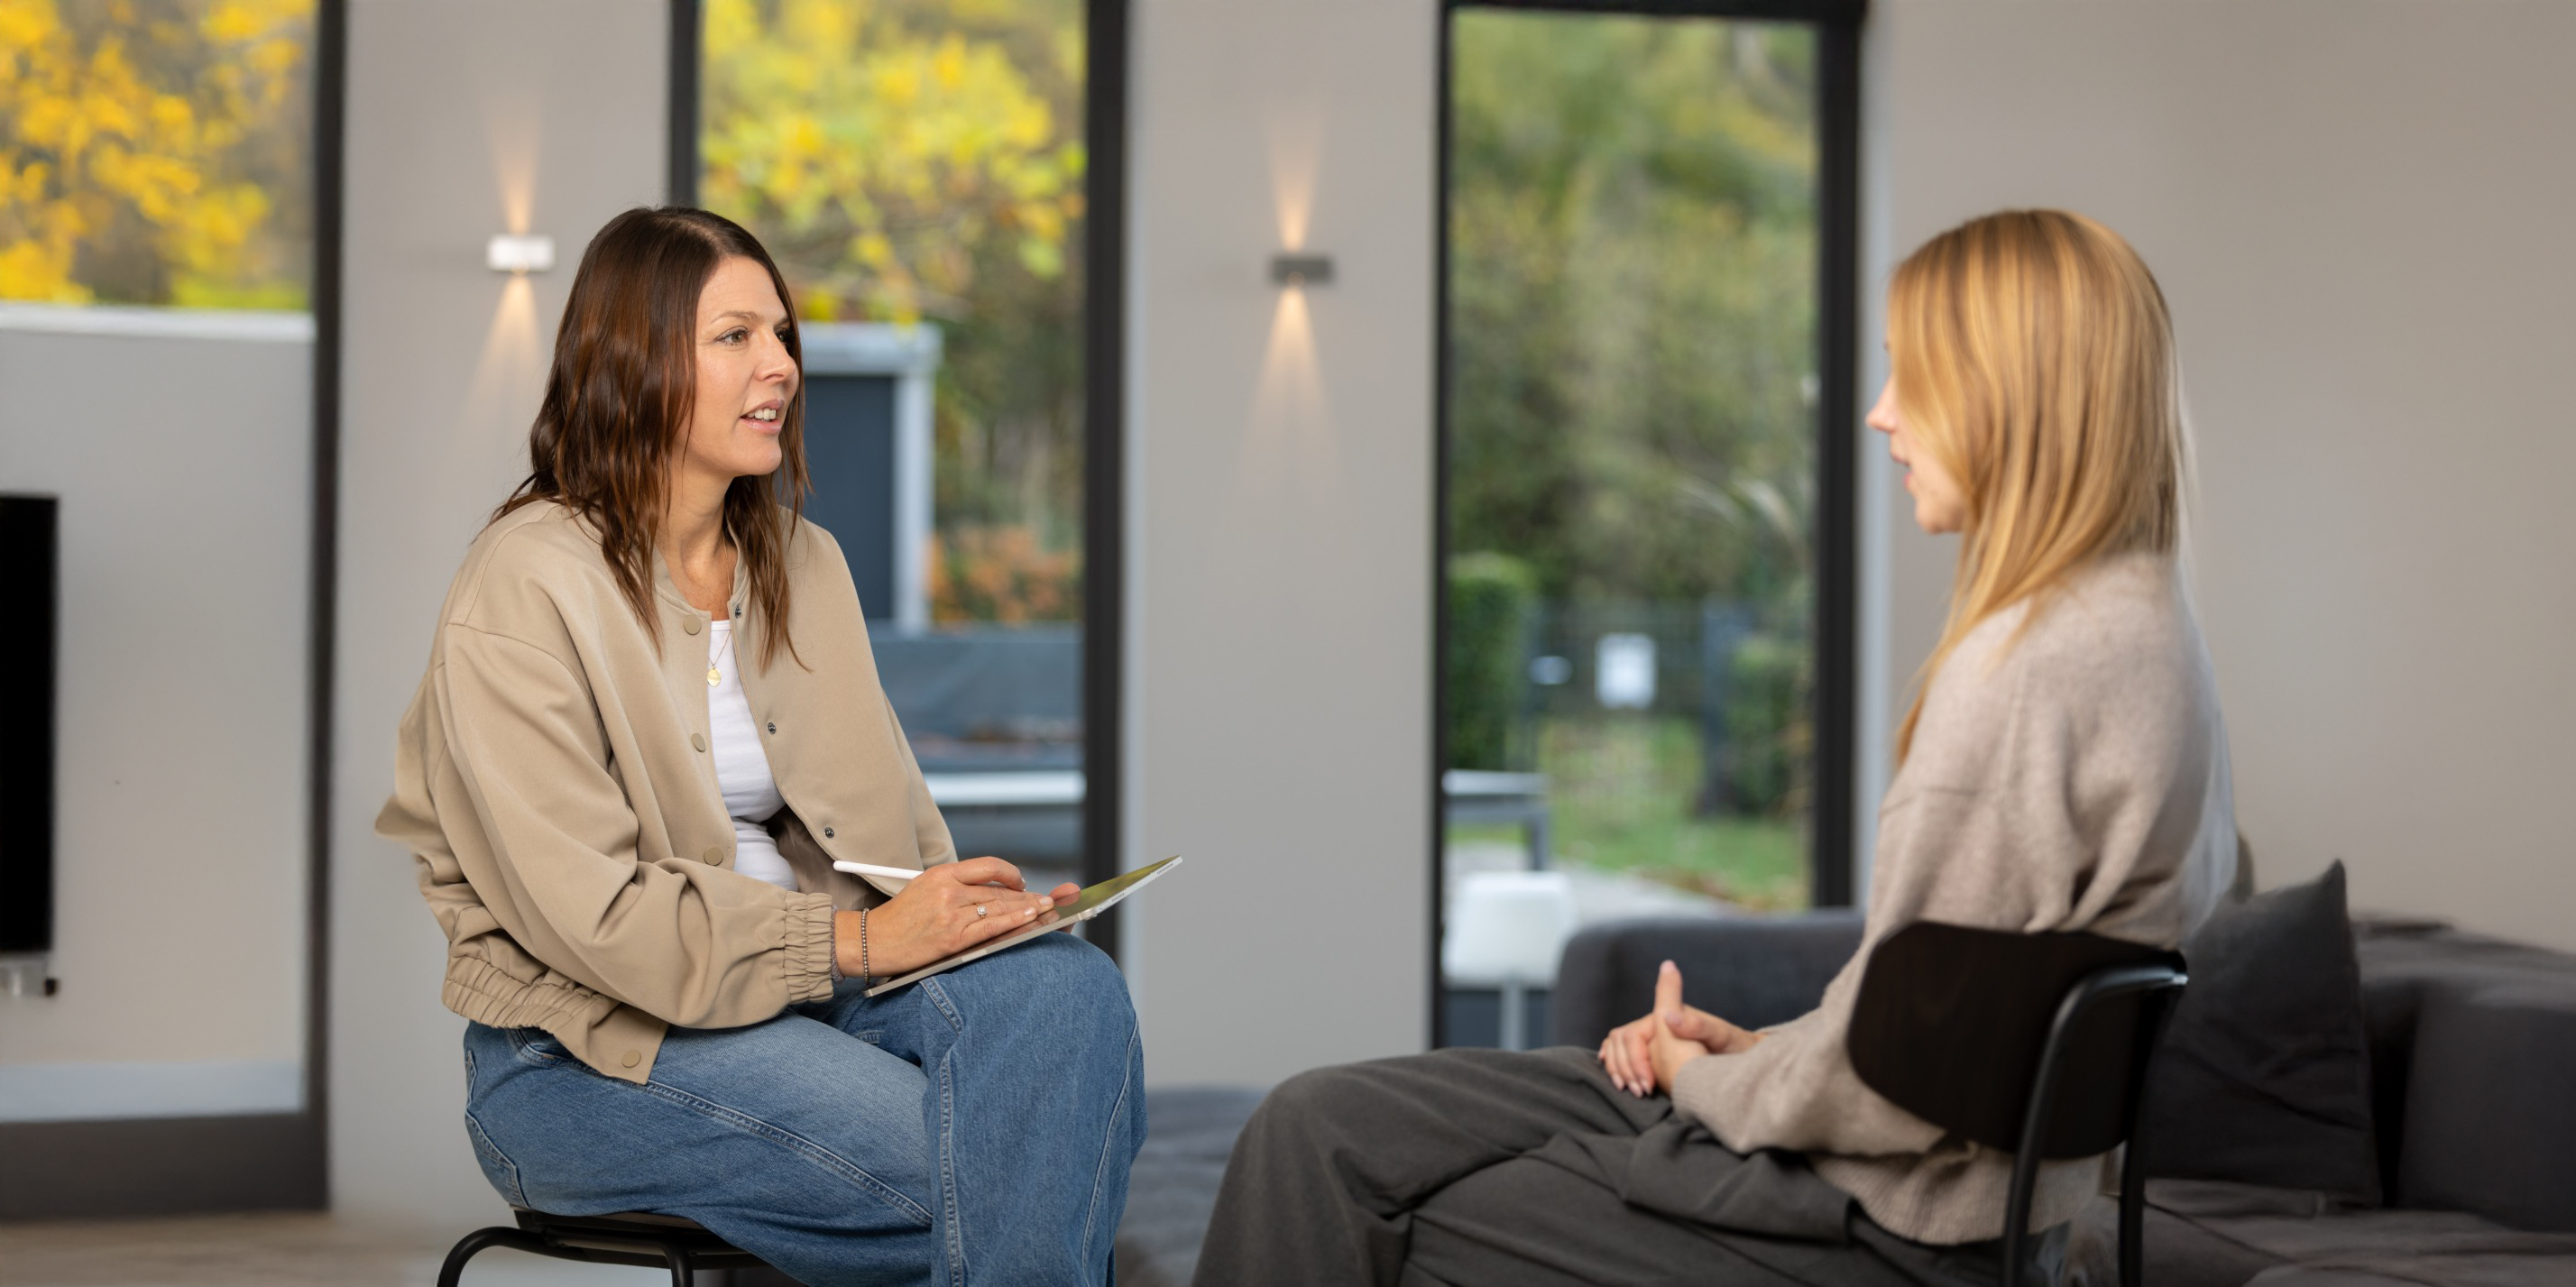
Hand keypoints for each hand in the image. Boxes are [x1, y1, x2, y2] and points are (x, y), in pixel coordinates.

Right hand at [837, 857, 1063, 977]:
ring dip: (1026, 907)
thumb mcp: (924, 888)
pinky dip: (1014, 922)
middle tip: (1045, 898)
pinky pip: (991, 927)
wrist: (874, 941)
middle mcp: (947, 890)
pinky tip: (1029, 918)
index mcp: (940, 874)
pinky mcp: (953, 937)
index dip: (1009, 873)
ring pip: (998, 907)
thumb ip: (955, 885)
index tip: (1020, 881)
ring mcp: (951, 914)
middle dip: (1025, 894)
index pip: (987, 866)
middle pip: (997, 889)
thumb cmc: (900, 919)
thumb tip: (991, 889)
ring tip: (1045, 908)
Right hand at [1595, 960, 1762, 1096]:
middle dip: (1624, 1067)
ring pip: (1617, 1048)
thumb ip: (1697, 1025)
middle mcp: (1656, 1027)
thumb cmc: (1735, 1047)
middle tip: (1640, 1092)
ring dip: (1618, 1069)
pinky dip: (1616, 1066)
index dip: (1635, 1060)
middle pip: (1620, 1042)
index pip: (1632, 1035)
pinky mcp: (1654, 1056)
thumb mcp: (1721, 1035)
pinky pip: (1623, 1056)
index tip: (1648, 1084)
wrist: (1744, 1060)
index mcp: (1665, 1018)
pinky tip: (1619, 1079)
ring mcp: (1653, 1042)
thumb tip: (1670, 1017)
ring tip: (1630, 1090)